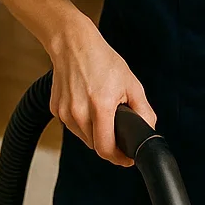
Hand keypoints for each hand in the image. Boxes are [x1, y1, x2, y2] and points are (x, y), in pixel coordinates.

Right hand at [47, 21, 153, 167]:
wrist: (73, 45)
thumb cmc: (103, 61)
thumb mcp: (132, 84)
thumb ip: (143, 111)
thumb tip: (147, 132)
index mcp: (100, 106)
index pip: (106, 149)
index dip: (119, 158)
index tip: (127, 159)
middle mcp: (79, 112)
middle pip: (96, 146)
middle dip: (110, 144)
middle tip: (119, 133)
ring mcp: (65, 112)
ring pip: (84, 138)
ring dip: (96, 134)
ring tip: (103, 114)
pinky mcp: (56, 110)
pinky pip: (74, 128)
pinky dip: (83, 124)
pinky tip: (88, 106)